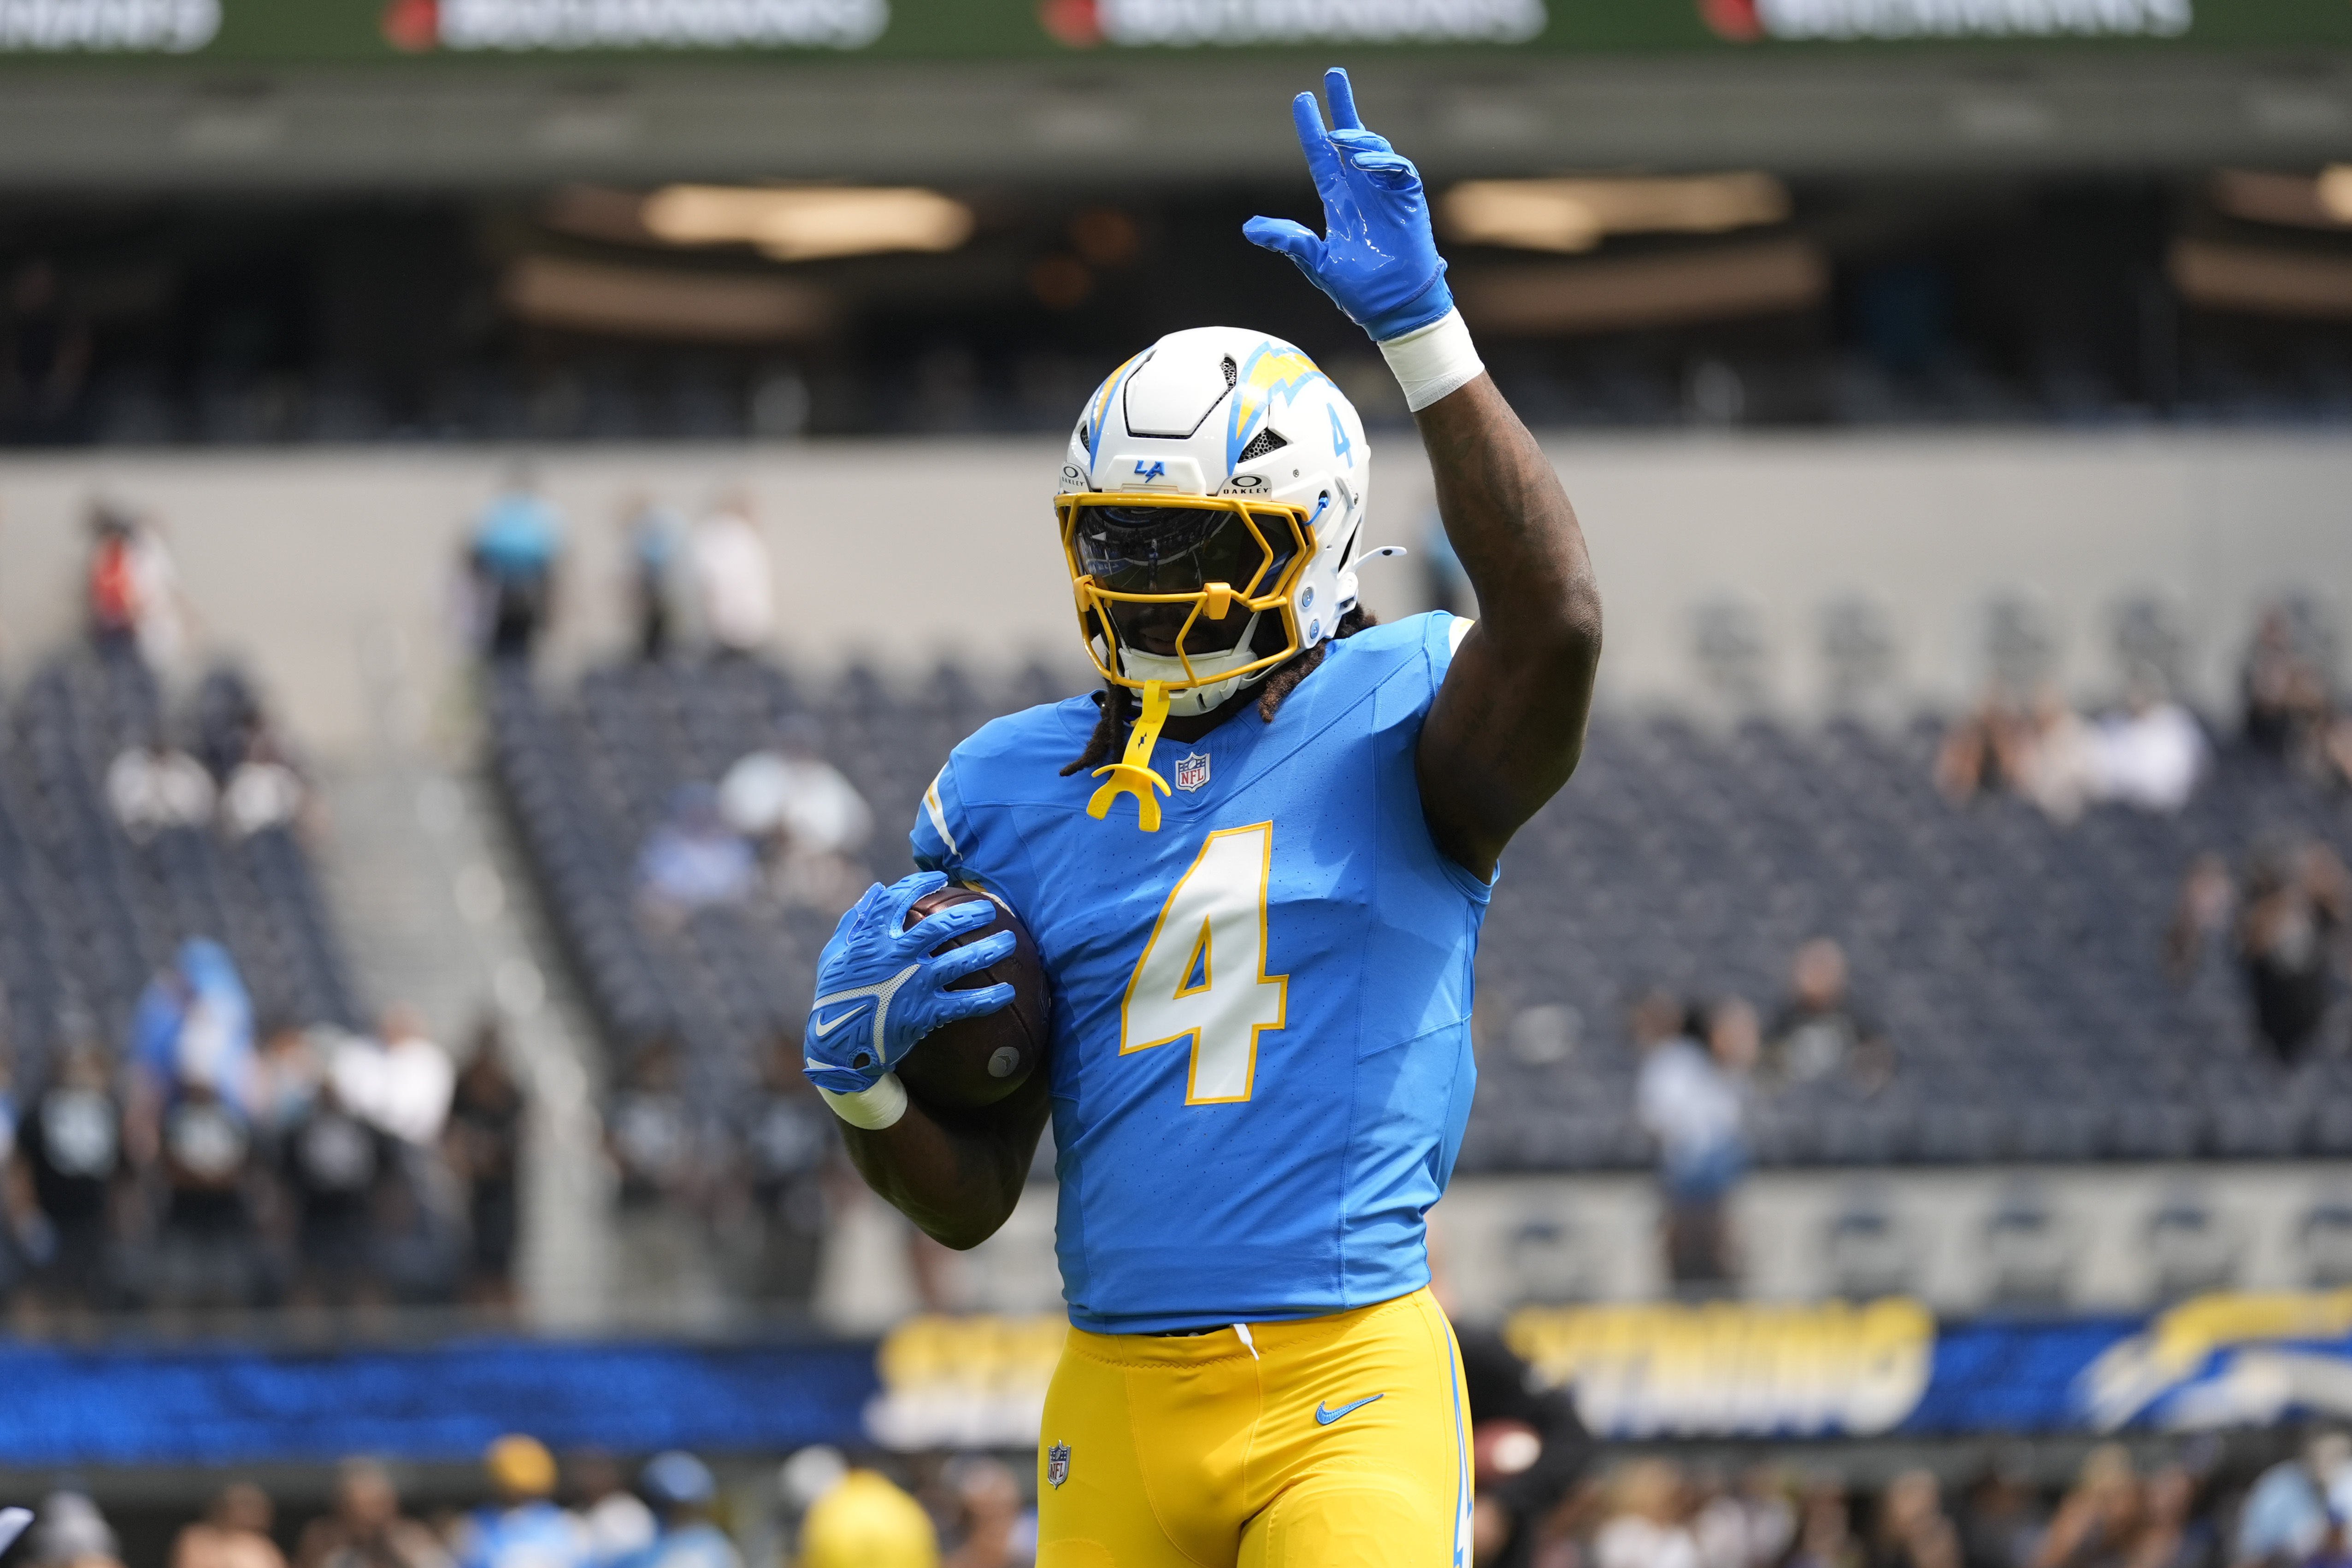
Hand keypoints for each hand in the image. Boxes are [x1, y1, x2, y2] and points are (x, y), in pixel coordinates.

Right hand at [803, 872, 1015, 1096]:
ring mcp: (911, 984)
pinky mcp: (923, 1013)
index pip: (898, 900)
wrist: (836, 1045)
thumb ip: (854, 922)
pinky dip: (988, 999)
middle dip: (967, 915)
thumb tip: (876, 891)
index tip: (939, 877)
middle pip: (939, 927)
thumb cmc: (833, 997)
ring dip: (988, 950)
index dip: (920, 885)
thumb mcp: (834, 955)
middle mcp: (895, 957)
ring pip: (958, 962)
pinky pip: (963, 1004)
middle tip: (989, 910)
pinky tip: (1008, 993)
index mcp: (872, 939)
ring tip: (1010, 941)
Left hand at [1243, 66, 1452, 342]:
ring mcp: (1385, 193)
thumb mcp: (1315, 261)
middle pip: (1350, 139)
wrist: (1392, 308)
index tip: (1303, 101)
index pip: (1322, 155)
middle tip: (1333, 76)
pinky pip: (1397, 168)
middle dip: (1342, 107)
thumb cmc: (1358, 290)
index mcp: (1338, 201)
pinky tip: (1363, 160)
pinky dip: (1382, 159)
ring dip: (1358, 137)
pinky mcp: (1408, 200)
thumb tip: (1249, 227)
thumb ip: (1287, 240)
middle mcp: (1361, 190)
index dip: (1312, 128)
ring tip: (1340, 135)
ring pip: (1373, 148)